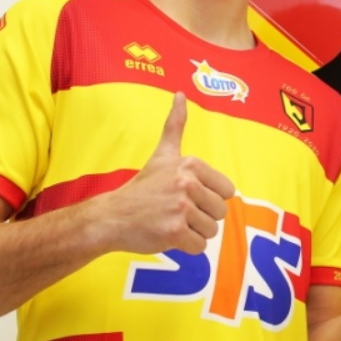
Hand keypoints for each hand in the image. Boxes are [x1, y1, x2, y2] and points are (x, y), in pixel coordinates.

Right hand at [100, 92, 234, 254]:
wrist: (112, 216)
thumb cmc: (142, 186)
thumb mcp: (163, 153)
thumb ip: (175, 125)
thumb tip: (181, 94)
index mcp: (190, 164)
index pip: (227, 191)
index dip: (210, 198)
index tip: (187, 196)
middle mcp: (187, 183)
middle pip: (221, 212)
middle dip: (203, 217)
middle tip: (177, 212)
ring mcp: (180, 208)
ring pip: (212, 230)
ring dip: (195, 232)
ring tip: (172, 222)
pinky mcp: (174, 232)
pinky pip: (199, 246)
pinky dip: (187, 246)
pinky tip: (168, 235)